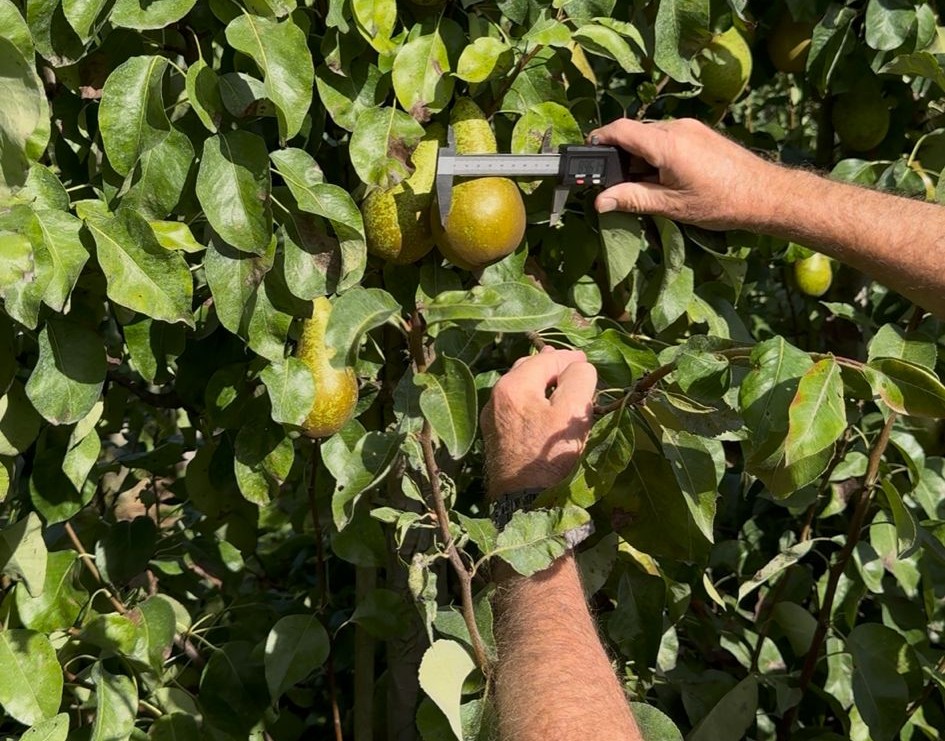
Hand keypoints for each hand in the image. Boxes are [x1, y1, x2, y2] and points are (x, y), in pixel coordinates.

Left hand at [480, 348, 596, 498]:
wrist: (524, 503)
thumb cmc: (551, 456)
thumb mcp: (573, 412)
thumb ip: (578, 380)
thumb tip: (578, 367)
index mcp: (513, 386)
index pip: (546, 359)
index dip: (570, 358)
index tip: (587, 362)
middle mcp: (496, 397)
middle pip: (528, 369)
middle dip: (552, 366)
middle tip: (573, 368)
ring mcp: (492, 418)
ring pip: (520, 388)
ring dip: (541, 383)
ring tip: (560, 384)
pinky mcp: (495, 437)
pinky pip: (516, 407)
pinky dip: (533, 400)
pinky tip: (544, 409)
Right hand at [589, 118, 777, 230]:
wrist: (765, 194)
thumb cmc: (721, 202)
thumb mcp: (671, 206)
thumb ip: (632, 200)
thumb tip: (600, 201)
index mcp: (667, 144)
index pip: (620, 129)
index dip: (599, 139)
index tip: (587, 155)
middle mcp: (677, 128)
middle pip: (634, 134)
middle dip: (621, 157)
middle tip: (617, 186)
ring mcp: (690, 128)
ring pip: (650, 137)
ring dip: (640, 159)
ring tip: (647, 187)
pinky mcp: (700, 133)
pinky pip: (667, 138)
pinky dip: (657, 155)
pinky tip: (665, 179)